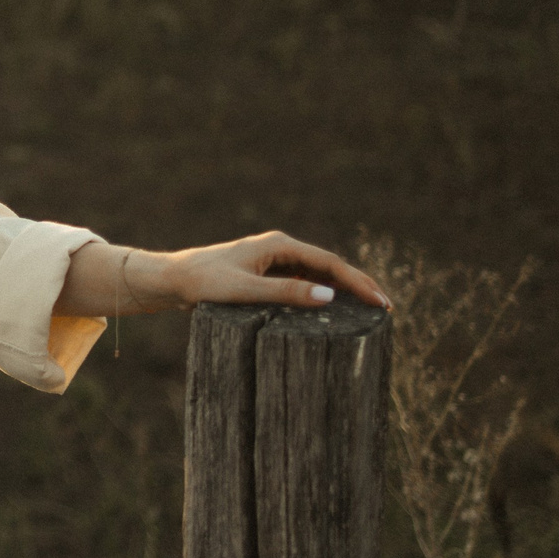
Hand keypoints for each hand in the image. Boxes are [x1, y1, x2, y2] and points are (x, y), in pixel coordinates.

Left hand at [151, 231, 390, 311]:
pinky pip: (303, 283)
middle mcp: (280, 249)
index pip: (329, 263)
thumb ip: (286, 293)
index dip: (357, 282)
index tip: (380, 302)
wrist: (172, 280)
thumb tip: (329, 296)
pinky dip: (322, 294)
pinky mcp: (266, 275)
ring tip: (369, 312)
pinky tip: (334, 311)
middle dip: (358, 285)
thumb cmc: (204, 283)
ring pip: (317, 275)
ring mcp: (274, 261)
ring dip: (343, 291)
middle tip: (386, 309)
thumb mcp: (246, 291)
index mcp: (279, 245)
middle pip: (329, 266)